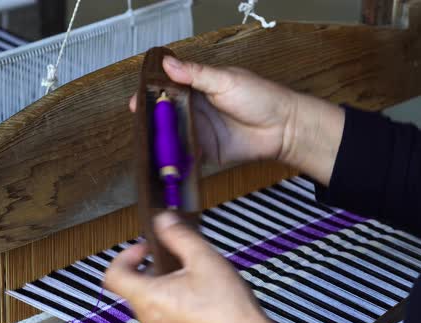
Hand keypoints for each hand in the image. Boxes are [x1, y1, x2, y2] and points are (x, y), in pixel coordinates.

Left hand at [103, 213, 277, 322]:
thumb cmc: (227, 308)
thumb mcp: (204, 259)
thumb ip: (179, 235)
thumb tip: (163, 220)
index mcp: (149, 297)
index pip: (113, 274)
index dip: (124, 255)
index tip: (144, 247)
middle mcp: (148, 317)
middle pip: (132, 286)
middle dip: (149, 267)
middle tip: (169, 258)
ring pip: (148, 300)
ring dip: (161, 283)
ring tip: (187, 276)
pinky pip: (161, 313)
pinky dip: (170, 299)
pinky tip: (194, 294)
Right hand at [130, 57, 344, 185]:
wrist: (284, 129)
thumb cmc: (261, 97)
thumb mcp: (225, 80)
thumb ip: (196, 74)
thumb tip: (168, 63)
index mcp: (197, 88)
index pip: (167, 89)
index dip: (151, 95)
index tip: (137, 101)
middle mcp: (195, 109)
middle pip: (165, 115)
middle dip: (151, 122)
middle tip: (140, 127)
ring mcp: (199, 131)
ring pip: (171, 136)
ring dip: (160, 141)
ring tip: (149, 146)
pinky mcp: (205, 151)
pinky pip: (184, 155)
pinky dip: (175, 158)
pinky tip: (165, 160)